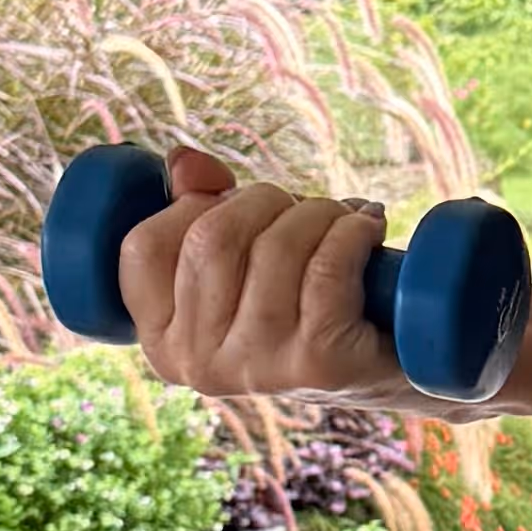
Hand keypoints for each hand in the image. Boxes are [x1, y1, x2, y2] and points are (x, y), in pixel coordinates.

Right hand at [120, 145, 403, 399]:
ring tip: (344, 221)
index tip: (239, 206)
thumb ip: (198, 210)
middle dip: (267, 201)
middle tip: (306, 210)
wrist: (388, 369)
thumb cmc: (305, 307)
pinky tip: (367, 231)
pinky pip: (326, 269)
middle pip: (213, 238)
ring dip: (319, 214)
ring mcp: (257, 368)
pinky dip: (352, 233)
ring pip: (273, 249)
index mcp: (162, 339)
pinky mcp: (318, 365)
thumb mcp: (241, 263)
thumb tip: (183, 161)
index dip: (194, 204)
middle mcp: (198, 362)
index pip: (143, 246)